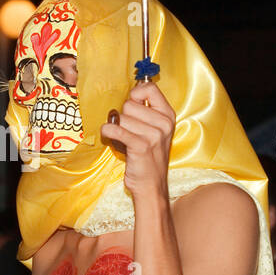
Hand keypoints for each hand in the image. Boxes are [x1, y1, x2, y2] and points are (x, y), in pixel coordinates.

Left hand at [99, 82, 174, 201]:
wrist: (151, 185)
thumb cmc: (149, 156)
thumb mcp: (156, 130)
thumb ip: (147, 110)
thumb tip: (133, 90)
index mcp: (168, 115)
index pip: (149, 88)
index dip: (135, 94)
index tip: (132, 105)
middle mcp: (163, 123)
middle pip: (129, 104)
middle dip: (124, 117)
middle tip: (129, 132)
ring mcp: (153, 135)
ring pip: (120, 118)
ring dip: (117, 129)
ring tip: (125, 141)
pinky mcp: (140, 146)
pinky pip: (115, 130)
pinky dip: (107, 132)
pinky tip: (110, 136)